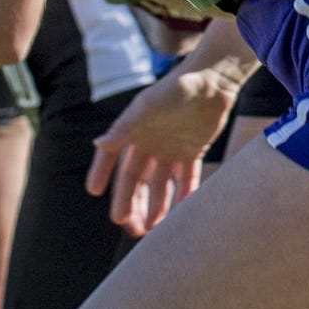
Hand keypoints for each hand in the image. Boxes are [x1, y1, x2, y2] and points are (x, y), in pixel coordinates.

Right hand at [88, 66, 242, 234]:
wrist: (215, 78)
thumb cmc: (178, 86)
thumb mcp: (149, 105)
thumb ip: (125, 126)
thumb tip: (98, 144)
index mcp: (134, 129)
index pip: (112, 155)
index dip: (101, 172)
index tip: (94, 191)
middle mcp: (150, 141)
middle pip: (136, 177)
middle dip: (130, 201)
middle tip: (126, 224)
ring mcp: (171, 148)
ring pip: (160, 184)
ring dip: (156, 205)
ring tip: (152, 229)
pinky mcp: (193, 151)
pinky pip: (187, 179)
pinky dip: (184, 196)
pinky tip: (181, 215)